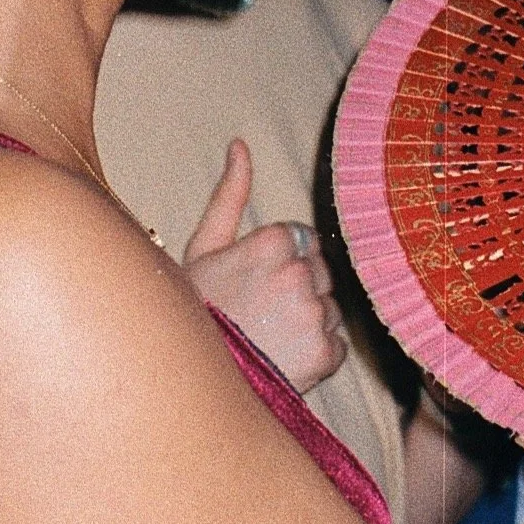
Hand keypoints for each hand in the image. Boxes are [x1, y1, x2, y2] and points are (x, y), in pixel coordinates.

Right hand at [183, 138, 346, 392]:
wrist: (187, 379)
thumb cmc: (195, 308)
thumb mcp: (203, 246)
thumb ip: (230, 194)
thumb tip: (241, 144)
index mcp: (273, 240)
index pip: (304, 240)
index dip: (279, 261)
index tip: (254, 281)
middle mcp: (298, 273)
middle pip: (320, 272)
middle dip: (298, 288)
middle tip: (259, 311)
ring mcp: (313, 314)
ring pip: (330, 309)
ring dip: (308, 322)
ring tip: (268, 336)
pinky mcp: (324, 354)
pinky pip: (336, 345)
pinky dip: (316, 354)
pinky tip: (282, 357)